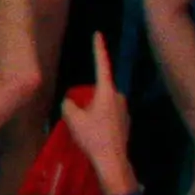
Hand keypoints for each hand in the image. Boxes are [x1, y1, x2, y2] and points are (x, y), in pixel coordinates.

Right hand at [62, 35, 135, 192]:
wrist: (112, 160)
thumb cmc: (93, 136)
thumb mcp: (72, 118)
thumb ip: (68, 104)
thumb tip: (70, 101)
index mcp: (106, 92)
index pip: (101, 65)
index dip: (98, 49)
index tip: (98, 34)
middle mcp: (119, 96)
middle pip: (98, 89)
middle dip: (87, 98)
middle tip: (77, 115)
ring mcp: (124, 109)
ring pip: (102, 103)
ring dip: (92, 110)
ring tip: (84, 129)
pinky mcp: (125, 122)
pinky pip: (108, 114)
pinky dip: (99, 120)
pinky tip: (93, 135)